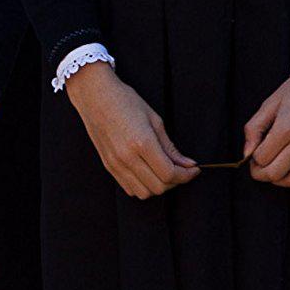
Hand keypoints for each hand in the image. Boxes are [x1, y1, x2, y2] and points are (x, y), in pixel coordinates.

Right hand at [65, 61, 197, 199]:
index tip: (193, 170)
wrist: (95, 96)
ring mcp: (116, 163)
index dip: (186, 175)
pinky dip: (143, 186)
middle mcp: (127, 157)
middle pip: (159, 187)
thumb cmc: (125, 101)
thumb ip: (171, 147)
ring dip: (159, 186)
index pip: (169, 173)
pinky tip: (148, 173)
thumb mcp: (154, 120)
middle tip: (181, 170)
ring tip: (164, 172)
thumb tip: (188, 165)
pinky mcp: (108, 166)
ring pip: (144, 193)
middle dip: (176, 182)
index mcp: (142, 142)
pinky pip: (129, 189)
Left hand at [240, 66, 289, 186]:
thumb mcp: (269, 104)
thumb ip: (253, 129)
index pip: (261, 158)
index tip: (254, 153)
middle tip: (260, 165)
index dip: (252, 160)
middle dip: (261, 174)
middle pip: (275, 174)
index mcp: (286, 127)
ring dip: (281, 180)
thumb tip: (246, 154)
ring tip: (277, 167)